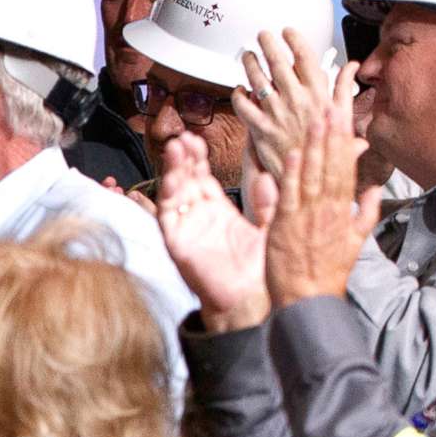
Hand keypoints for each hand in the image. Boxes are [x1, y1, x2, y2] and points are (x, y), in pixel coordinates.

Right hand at [156, 133, 272, 333]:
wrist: (250, 299)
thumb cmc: (259, 270)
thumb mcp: (268, 228)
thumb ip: (267, 204)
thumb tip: (268, 177)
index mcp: (219, 213)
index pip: (203, 178)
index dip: (198, 158)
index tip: (198, 139)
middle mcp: (198, 218)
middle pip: (185, 180)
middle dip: (183, 158)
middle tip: (184, 137)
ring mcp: (186, 229)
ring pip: (175, 193)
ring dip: (173, 170)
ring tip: (176, 147)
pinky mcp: (178, 242)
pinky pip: (168, 216)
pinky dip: (167, 195)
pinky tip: (172, 177)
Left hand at [231, 27, 334, 184]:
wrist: (311, 179)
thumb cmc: (328, 150)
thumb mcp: (344, 117)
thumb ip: (345, 88)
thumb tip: (353, 66)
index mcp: (317, 94)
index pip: (305, 57)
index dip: (294, 40)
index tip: (287, 31)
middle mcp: (296, 100)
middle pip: (278, 63)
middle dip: (268, 44)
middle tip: (262, 35)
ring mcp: (276, 113)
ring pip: (258, 80)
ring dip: (251, 64)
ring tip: (247, 56)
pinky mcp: (261, 130)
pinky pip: (244, 107)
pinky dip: (238, 96)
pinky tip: (238, 90)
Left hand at [263, 82, 380, 309]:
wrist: (309, 300)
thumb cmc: (328, 274)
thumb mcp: (356, 242)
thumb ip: (367, 212)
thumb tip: (376, 189)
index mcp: (344, 212)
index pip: (346, 169)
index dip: (345, 142)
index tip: (345, 119)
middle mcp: (327, 210)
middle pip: (331, 166)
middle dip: (332, 135)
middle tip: (332, 106)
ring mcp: (306, 217)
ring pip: (312, 175)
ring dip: (314, 146)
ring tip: (316, 119)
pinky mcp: (285, 226)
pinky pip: (291, 194)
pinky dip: (293, 173)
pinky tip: (295, 152)